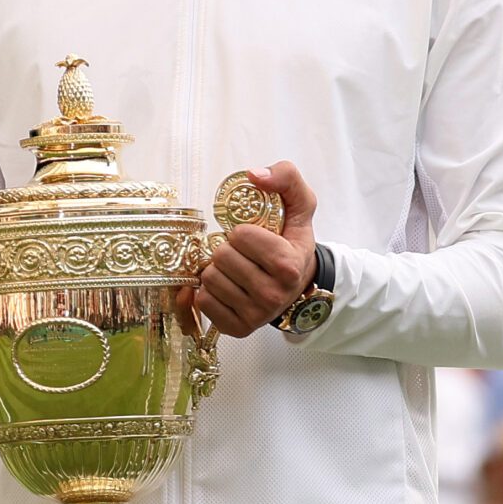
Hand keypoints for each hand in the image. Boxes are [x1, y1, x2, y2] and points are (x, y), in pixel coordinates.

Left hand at [196, 162, 316, 337]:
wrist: (299, 284)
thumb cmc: (292, 241)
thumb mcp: (300, 204)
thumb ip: (286, 177)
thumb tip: (254, 174)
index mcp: (288, 265)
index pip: (240, 236)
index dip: (243, 231)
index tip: (255, 238)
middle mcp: (273, 295)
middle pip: (221, 257)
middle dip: (227, 250)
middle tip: (243, 254)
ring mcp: (255, 315)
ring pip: (209, 280)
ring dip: (217, 270)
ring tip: (236, 270)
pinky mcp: (237, 329)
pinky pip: (203, 302)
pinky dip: (210, 291)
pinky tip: (228, 288)